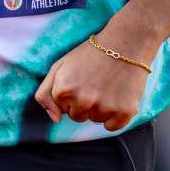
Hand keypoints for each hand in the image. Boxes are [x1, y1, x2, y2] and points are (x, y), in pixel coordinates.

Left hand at [34, 32, 152, 131]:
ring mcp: (103, 108)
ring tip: (107, 86)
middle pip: (79, 116)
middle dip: (85, 103)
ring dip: (100, 108)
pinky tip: (117, 97)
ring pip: (96, 120)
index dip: (72, 94)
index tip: (82, 81)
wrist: (124, 43)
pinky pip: (112, 127)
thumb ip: (45, 94)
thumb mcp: (59, 66)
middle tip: (95, 83)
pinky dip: (115, 116)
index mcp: (63, 90)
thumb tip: (55, 119)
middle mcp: (82, 102)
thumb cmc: (90, 54)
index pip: (63, 108)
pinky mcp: (123, 112)